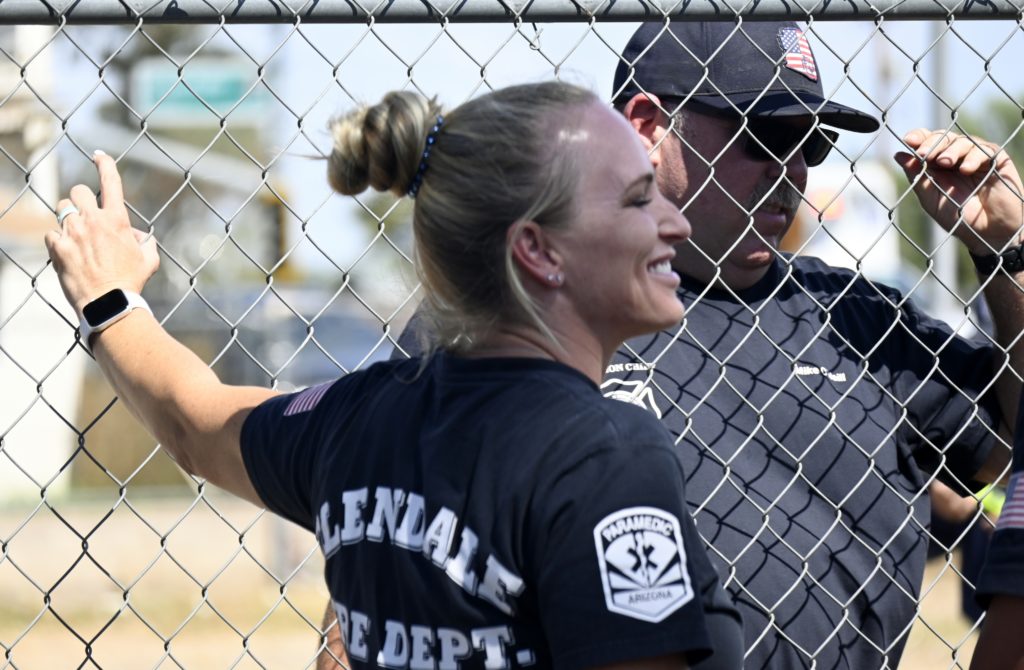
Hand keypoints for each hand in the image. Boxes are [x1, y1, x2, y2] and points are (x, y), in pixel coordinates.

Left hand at [44, 151, 158, 315]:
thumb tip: (138, 235)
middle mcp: (93, 221)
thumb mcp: (149, 259)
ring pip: (61, 209)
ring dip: (67, 218)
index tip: (99, 156)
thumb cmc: (132, 282)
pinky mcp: (58, 248)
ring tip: (75, 235)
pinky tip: (67, 253)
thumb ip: (145, 241)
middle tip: (84, 213)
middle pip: (77, 191)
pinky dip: (58, 242)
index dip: (105, 164)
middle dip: (80, 199)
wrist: (110, 303)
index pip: (110, 182)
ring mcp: (73, 233)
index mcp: (117, 220)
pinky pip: (51, 234)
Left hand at [895, 129, 1023, 254]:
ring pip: (962, 141)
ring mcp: (976, 157)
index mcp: (937, 165)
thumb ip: (917, 177)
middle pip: (943, 138)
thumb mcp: (931, 199)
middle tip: (924, 154)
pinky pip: (984, 150)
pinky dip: (973, 157)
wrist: (988, 233)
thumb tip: (899, 156)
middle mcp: (956, 158)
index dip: (919, 137)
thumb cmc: (958, 218)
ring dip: (951, 150)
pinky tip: (966, 169)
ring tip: (945, 163)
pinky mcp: (996, 160)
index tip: (909, 141)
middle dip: (932, 143)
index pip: (927, 142)